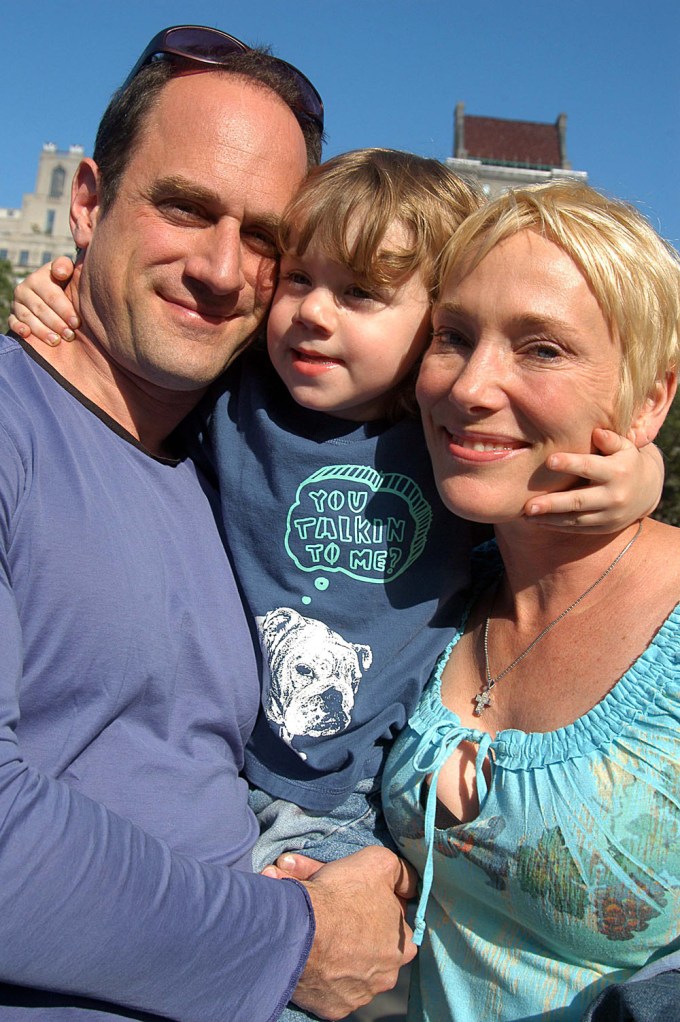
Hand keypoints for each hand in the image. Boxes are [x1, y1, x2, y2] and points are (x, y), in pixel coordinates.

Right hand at [9, 257, 78, 344]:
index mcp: (39, 277)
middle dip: (56, 324)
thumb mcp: (68, 272)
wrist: (55, 294)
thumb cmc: (66, 284)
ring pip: (28, 317)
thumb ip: (65, 266)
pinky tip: (27, 335)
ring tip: (56, 341)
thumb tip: (60, 272)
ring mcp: (18, 302)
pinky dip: (19, 328)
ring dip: (42, 331)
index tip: (76, 323)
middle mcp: (25, 288)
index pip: (52, 296)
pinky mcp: (13, 314)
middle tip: (69, 335)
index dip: (65, 310)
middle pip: (41, 309)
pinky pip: (13, 322)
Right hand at [263, 848, 416, 1019]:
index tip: (356, 896)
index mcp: (403, 947)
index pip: (395, 923)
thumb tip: (408, 882)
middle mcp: (385, 977)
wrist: (299, 928)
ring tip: (316, 926)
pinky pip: (327, 987)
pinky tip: (308, 949)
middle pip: (372, 947)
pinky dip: (319, 970)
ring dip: (336, 949)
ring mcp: (357, 995)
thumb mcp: (378, 862)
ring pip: (349, 967)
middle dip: (356, 929)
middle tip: (334, 909)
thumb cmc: (342, 895)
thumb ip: (399, 871)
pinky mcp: (331, 1008)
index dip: (377, 905)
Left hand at [523, 428, 664, 531]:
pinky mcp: (604, 528)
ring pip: (575, 519)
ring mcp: (609, 515)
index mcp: (618, 471)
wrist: (646, 490)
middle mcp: (614, 496)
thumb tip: (596, 433)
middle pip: (579, 500)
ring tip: (525, 515)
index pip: (590, 467)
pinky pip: (577, 528)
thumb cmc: (625, 460)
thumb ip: (610, 439)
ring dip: (549, 519)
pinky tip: (537, 521)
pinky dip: (556, 526)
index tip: (549, 460)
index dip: (570, 464)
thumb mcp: (625, 446)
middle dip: (552, 504)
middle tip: (528, 505)